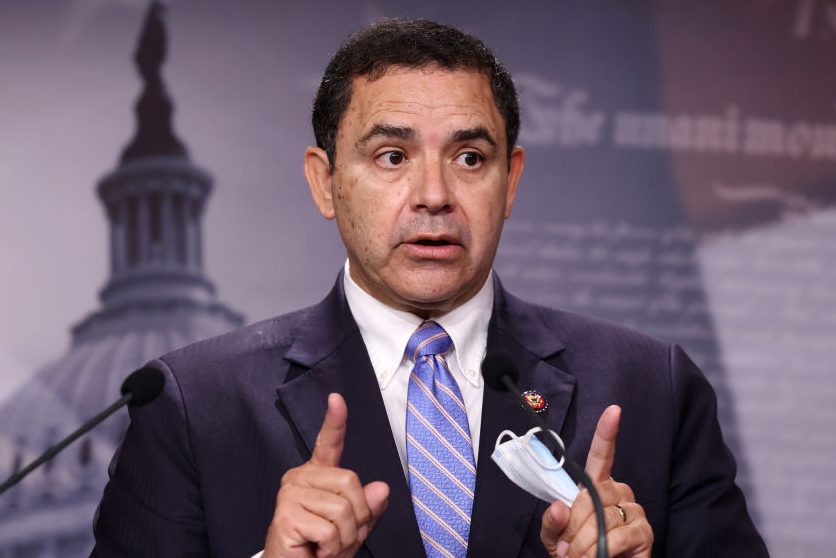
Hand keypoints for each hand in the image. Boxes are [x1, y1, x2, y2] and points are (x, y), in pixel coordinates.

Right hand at [264, 393, 389, 557]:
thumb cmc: (319, 549)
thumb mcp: (352, 529)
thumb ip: (368, 508)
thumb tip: (382, 488)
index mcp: (317, 475)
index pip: (328, 443)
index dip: (335, 421)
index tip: (337, 398)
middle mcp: (300, 478)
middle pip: (350, 482)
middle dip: (357, 518)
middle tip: (339, 537)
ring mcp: (290, 494)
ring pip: (342, 510)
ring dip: (344, 539)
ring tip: (326, 547)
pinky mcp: (285, 516)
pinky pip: (329, 530)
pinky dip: (331, 548)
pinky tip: (316, 551)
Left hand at [540, 405, 652, 557]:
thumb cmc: (577, 554)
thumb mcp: (556, 538)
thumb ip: (552, 522)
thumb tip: (559, 507)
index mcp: (597, 486)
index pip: (601, 455)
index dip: (606, 433)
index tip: (613, 411)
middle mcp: (619, 491)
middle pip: (591, 494)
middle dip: (574, 524)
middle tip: (567, 548)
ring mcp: (634, 510)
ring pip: (602, 517)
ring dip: (584, 543)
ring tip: (578, 557)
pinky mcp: (645, 532)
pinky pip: (617, 535)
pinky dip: (600, 550)